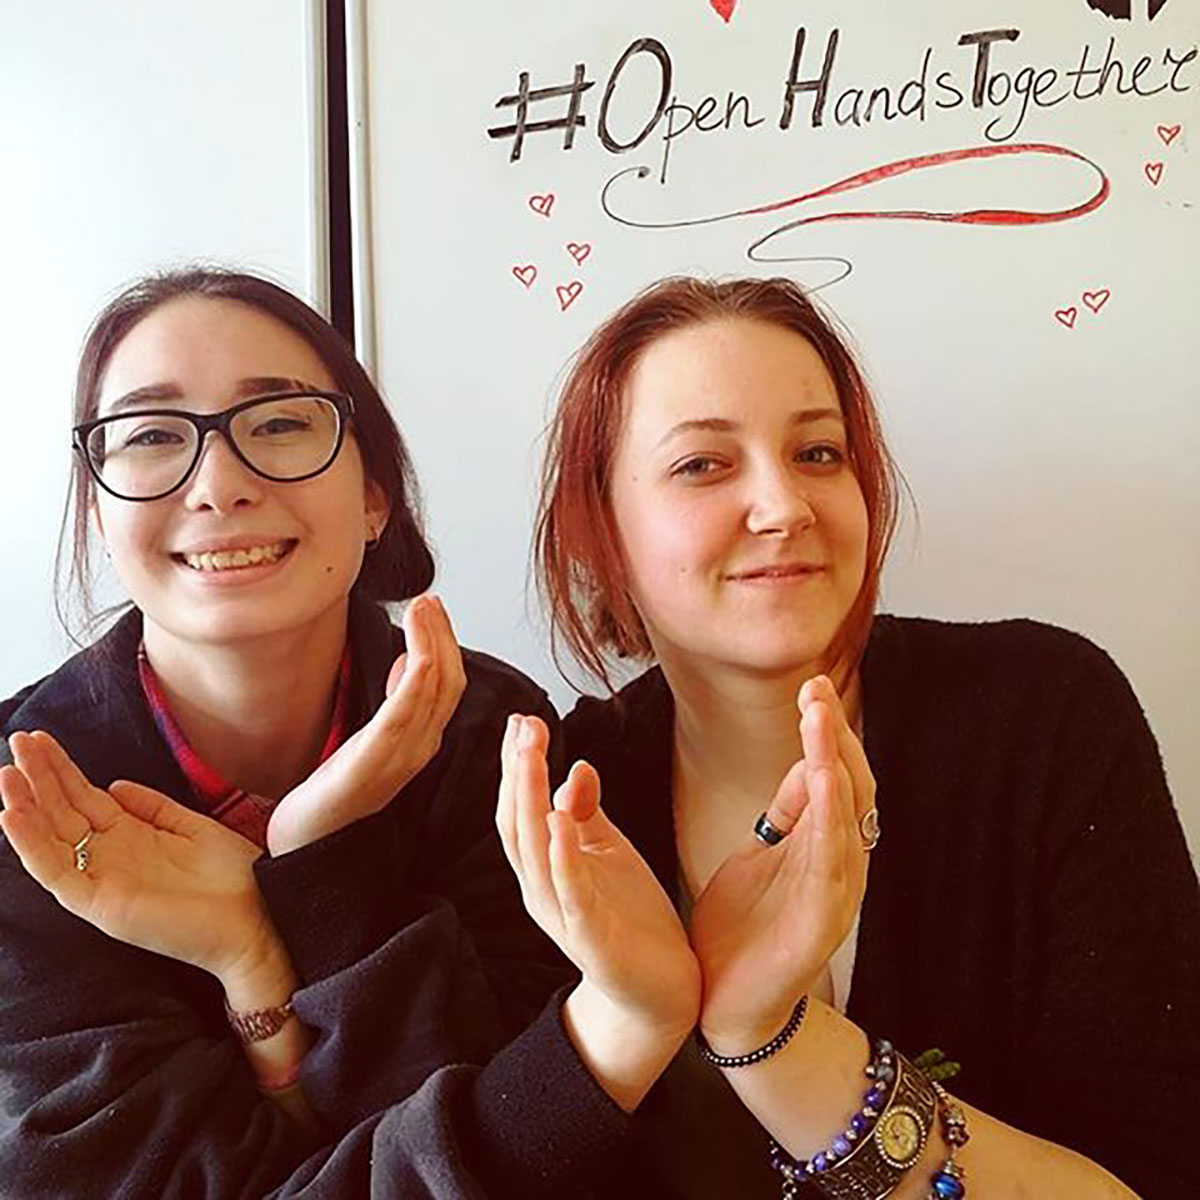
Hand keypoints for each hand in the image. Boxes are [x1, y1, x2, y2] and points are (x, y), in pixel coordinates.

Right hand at [0, 731, 278, 984]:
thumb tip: (114, 784)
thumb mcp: (192, 828)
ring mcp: (102, 882)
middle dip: (39, 777)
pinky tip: (14, 814)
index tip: (41, 739)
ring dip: (26, 806)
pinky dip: (31, 844)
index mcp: (131, 838)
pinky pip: (54, 873)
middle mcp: (110, 859)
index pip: (84, 798)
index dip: (62, 770)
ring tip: (7, 774)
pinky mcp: (101, 905)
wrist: (261, 915)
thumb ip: (153, 807)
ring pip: (49, 840)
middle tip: (19, 740)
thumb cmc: (235, 876)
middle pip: (62, 812)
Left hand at [267, 593, 466, 855]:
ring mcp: (397, 759)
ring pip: (432, 692)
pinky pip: (401, 719)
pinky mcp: (369, 766)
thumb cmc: (332, 793)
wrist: (305, 845)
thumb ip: (396, 705)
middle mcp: (418, 749)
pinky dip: (415, 683)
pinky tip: (414, 655)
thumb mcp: (369, 740)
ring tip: (420, 608)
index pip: (448, 683)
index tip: (431, 606)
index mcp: (419, 742)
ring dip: (431, 644)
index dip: (445, 641)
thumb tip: (409, 660)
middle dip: (442, 635)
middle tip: (428, 599)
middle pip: (448, 682)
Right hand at [496, 715, 700, 1038]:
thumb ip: (587, 813)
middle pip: (517, 824)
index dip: (517, 765)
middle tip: (523, 727)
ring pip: (534, 852)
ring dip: (531, 802)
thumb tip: (576, 767)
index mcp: (543, 867)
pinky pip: (570, 893)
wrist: (658, 989)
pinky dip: (563, 857)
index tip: (522, 720)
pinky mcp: (589, 938)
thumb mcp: (608, 853)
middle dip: (518, 773)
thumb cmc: (629, 919)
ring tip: (532, 759)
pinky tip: (561, 822)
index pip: (519, 808)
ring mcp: (562, 915)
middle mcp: (541, 889)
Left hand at [690, 677, 873, 1052]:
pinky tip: (820, 779)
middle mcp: (839, 863)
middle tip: (815, 690)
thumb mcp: (759, 855)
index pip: (835, 776)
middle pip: (849, 786)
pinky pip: (833, 860)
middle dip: (833, 736)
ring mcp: (836, 891)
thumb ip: (786, 814)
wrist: (724, 1005)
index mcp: (823, 845)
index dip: (826, 732)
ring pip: (845, 815)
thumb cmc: (742, 931)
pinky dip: (830, 816)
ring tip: (819, 718)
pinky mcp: (822, 919)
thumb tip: (804, 762)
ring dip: (832, 762)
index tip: (810, 688)